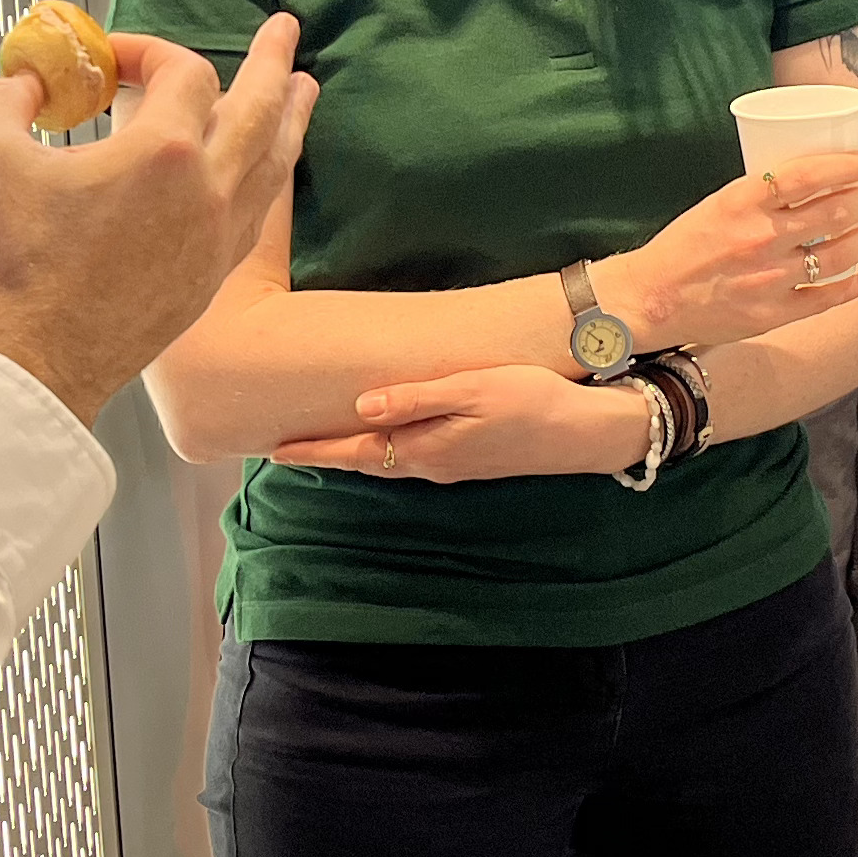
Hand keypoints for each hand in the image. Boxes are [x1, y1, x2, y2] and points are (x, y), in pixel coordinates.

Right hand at [0, 18, 318, 425]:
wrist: (37, 366)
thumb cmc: (13, 271)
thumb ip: (4, 97)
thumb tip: (25, 77)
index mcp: (161, 153)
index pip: (181, 72)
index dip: (150, 49)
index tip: (113, 59)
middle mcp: (205, 190)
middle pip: (259, 105)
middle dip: (272, 59)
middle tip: (286, 28)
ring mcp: (216, 237)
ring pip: (274, 160)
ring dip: (290, 116)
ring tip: (303, 90)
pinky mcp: (213, 276)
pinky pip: (259, 210)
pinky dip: (270, 174)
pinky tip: (267, 169)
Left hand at [269, 364, 647, 480]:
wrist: (584, 433)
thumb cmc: (530, 401)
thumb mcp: (471, 390)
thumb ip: (415, 399)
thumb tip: (360, 408)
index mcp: (424, 449)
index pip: (354, 452)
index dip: (313, 450)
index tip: (272, 449)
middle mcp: (430, 465)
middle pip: (363, 461)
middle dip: (324, 454)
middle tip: (282, 447)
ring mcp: (450, 466)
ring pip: (385, 462)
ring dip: (351, 454)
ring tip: (320, 441)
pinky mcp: (468, 460)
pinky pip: (409, 457)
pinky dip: (382, 450)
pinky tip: (381, 437)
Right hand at [605, 151, 857, 345]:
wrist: (651, 299)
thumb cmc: (681, 248)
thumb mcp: (717, 203)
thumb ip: (760, 197)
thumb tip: (809, 184)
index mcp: (743, 202)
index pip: (809, 175)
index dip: (847, 166)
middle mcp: (762, 238)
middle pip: (835, 212)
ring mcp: (772, 279)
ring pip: (839, 254)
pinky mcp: (773, 313)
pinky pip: (825, 298)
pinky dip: (852, 286)